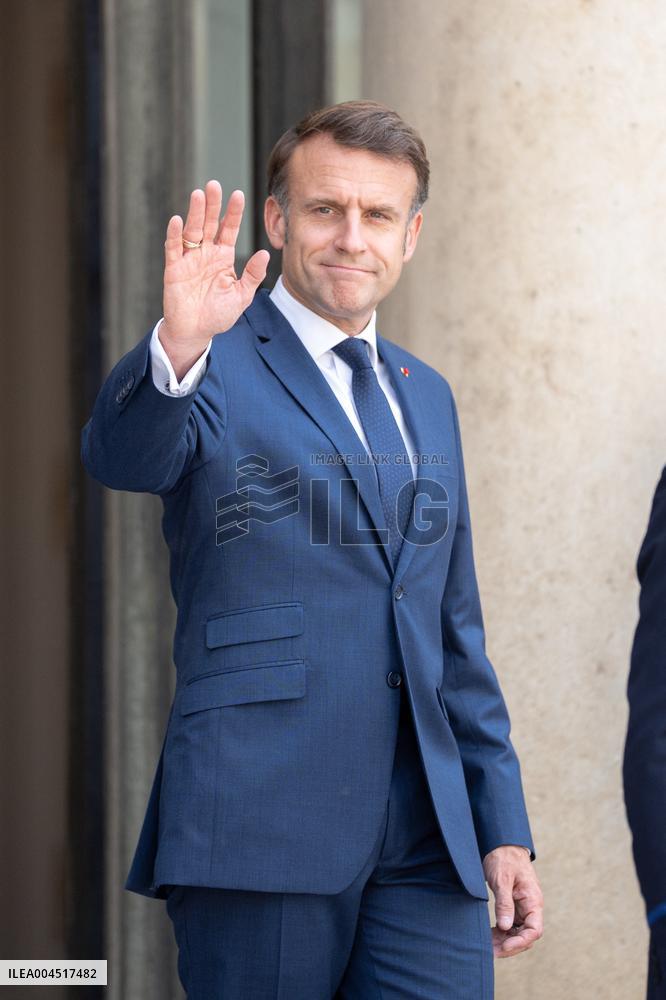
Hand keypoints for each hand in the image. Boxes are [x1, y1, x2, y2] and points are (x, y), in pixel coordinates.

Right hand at [161, 181, 269, 373]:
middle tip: (215, 185)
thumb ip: (252, 275)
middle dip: (213, 205)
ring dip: (195, 213)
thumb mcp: (241, 296)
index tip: (238, 195)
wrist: (196, 332)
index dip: (233, 213)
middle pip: (210, 224)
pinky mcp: (174, 269)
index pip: (229, 229)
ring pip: (192, 231)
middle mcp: (206, 254)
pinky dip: (175, 235)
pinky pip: (174, 249)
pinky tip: (178, 221)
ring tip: (199, 195)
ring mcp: (189, 260)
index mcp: (223, 257)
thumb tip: (265, 253)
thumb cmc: (218, 314)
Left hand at [482, 845, 542, 958]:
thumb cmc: (504, 858)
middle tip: (490, 952)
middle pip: (525, 935)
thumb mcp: (502, 879)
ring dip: (503, 941)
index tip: (504, 946)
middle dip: (509, 945)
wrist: (501, 844)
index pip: (534, 930)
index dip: (520, 941)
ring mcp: (522, 907)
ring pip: (516, 932)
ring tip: (487, 948)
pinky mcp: (513, 906)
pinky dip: (500, 932)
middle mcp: (530, 907)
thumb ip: (505, 903)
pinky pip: (510, 925)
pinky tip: (488, 937)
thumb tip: (506, 927)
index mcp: (533, 900)